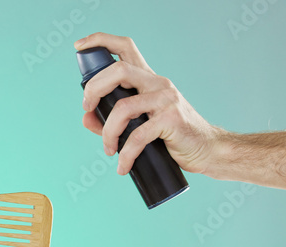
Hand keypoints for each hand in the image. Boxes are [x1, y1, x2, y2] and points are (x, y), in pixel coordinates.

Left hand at [76, 32, 225, 176]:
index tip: (79, 47)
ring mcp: (166, 99)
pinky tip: (123, 166)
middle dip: (94, 89)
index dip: (100, 41)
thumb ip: (109, 120)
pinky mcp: (172, 119)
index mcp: (147, 80)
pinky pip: (137, 136)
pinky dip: (125, 154)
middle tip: (87, 109)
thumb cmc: (170, 137)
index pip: (125, 48)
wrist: (205, 150)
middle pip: (119, 70)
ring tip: (109, 150)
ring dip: (108, 132)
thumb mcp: (136, 126)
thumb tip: (86, 118)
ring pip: (123, 107)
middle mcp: (157, 83)